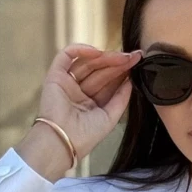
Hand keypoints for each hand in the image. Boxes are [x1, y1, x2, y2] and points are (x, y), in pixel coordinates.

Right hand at [16, 43, 141, 175]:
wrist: (63, 141)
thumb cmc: (85, 137)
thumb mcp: (110, 117)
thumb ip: (121, 99)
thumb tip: (130, 81)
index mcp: (91, 103)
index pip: (108, 82)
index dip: (122, 72)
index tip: (136, 63)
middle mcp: (79, 92)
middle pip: (100, 71)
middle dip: (117, 63)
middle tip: (133, 57)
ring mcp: (67, 83)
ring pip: (87, 63)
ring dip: (105, 58)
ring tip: (122, 57)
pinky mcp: (55, 76)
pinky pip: (66, 56)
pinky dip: (80, 50)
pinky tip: (97, 53)